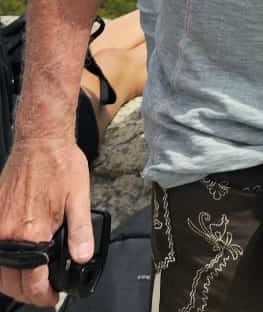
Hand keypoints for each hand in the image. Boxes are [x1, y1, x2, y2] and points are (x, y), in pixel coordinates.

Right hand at [0, 138, 92, 307]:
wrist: (41, 139)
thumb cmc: (60, 163)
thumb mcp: (79, 197)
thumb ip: (80, 232)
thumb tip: (82, 258)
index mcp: (32, 230)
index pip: (32, 281)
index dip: (43, 295)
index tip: (51, 297)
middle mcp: (10, 231)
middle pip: (12, 281)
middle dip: (27, 292)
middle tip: (42, 292)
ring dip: (12, 281)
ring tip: (29, 281)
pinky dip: (3, 262)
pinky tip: (15, 261)